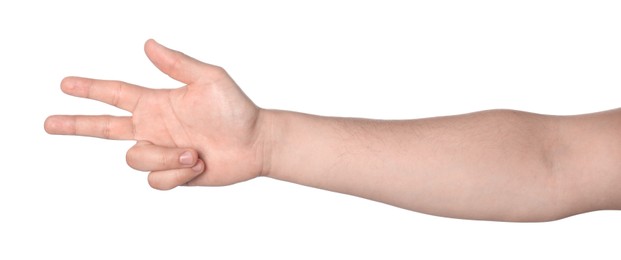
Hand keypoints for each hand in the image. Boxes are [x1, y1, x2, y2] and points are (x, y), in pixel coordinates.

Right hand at [44, 40, 270, 188]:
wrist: (255, 143)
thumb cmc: (235, 109)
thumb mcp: (209, 79)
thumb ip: (177, 64)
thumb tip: (146, 44)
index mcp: (156, 103)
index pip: (114, 94)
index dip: (89, 89)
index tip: (65, 85)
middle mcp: (153, 127)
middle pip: (103, 128)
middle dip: (76, 125)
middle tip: (49, 122)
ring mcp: (161, 151)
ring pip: (135, 159)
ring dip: (166, 157)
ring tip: (195, 152)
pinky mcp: (172, 174)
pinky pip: (157, 180)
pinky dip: (178, 174)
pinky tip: (198, 165)